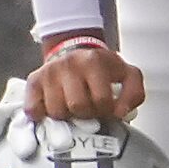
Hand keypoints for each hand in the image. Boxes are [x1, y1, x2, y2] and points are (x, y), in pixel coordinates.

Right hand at [25, 40, 144, 123]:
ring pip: (56, 111)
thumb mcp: (127, 74)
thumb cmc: (102, 67)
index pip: (101, 100)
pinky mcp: (33, 82)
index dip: (106, 111)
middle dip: (86, 115)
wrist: (75, 51)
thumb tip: (120, 113)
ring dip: (67, 116)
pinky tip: (54, 107)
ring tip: (73, 107)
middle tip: (89, 109)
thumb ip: (134, 93)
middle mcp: (69, 64)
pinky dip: (43, 115)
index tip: (105, 109)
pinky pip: (33, 110)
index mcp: (94, 61)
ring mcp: (49, 73)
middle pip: (77, 107)